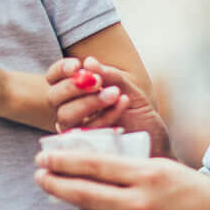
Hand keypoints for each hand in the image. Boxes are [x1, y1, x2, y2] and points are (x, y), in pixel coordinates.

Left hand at [33, 150, 209, 209]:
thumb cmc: (198, 193)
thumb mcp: (165, 168)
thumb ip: (130, 169)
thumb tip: (91, 165)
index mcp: (147, 175)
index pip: (93, 166)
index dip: (63, 161)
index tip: (43, 157)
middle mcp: (139, 204)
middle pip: (82, 193)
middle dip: (54, 182)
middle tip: (38, 174)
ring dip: (74, 201)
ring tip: (61, 188)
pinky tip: (94, 207)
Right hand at [45, 56, 169, 155]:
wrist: (156, 141)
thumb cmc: (138, 112)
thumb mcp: (128, 88)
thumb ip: (109, 75)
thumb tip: (89, 62)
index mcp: (73, 92)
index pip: (53, 78)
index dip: (60, 70)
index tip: (77, 65)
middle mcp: (68, 111)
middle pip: (53, 97)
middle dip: (73, 87)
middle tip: (98, 81)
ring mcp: (75, 131)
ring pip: (65, 115)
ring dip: (90, 102)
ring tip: (115, 93)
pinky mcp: (87, 147)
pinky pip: (87, 131)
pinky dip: (107, 115)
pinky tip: (123, 103)